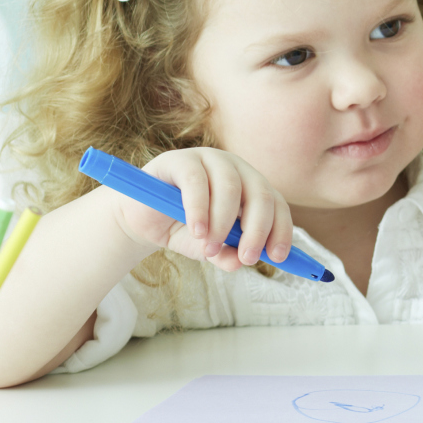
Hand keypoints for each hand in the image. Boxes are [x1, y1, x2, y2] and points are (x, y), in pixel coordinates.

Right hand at [126, 147, 292, 272]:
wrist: (141, 220)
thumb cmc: (182, 230)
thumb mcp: (209, 248)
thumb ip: (227, 254)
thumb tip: (240, 263)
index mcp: (250, 186)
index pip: (276, 204)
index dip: (280, 229)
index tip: (277, 257)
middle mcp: (235, 168)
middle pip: (260, 193)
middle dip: (257, 229)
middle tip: (248, 257)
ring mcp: (209, 159)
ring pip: (230, 187)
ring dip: (224, 222)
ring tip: (210, 247)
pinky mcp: (180, 160)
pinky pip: (196, 182)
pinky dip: (200, 209)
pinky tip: (197, 230)